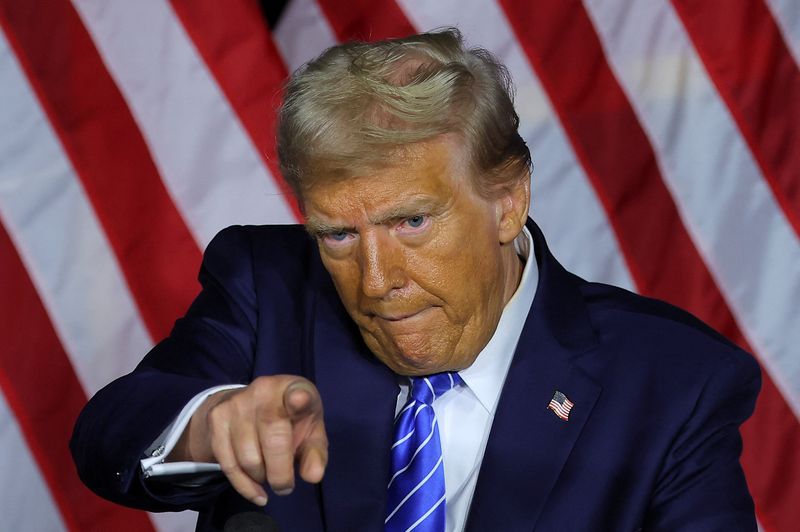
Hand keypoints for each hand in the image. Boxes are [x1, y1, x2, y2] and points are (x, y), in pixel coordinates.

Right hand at [170, 376, 327, 505]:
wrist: (248, 404)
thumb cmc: (290, 420)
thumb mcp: (311, 431)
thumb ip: (316, 453)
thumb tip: (313, 476)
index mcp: (292, 389)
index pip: (297, 392)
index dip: (299, 398)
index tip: (299, 400)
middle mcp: (263, 390)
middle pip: (273, 440)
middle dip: (280, 474)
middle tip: (286, 486)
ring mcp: (236, 403)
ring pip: (248, 458)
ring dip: (261, 477)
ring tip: (269, 475)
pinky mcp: (216, 418)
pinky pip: (228, 464)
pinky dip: (244, 485)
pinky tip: (256, 492)